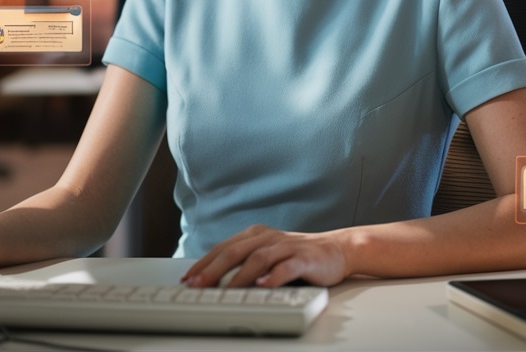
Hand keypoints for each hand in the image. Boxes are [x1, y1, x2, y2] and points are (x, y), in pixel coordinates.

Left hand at [181, 224, 351, 288]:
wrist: (338, 250)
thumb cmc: (299, 256)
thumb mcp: (268, 255)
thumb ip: (245, 262)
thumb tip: (214, 281)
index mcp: (256, 235)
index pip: (223, 248)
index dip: (203, 263)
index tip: (187, 279)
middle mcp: (268, 238)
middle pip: (234, 252)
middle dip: (212, 269)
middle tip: (196, 285)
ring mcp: (286, 247)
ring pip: (257, 259)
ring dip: (238, 276)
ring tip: (224, 290)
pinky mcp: (304, 259)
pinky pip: (286, 267)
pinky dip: (273, 277)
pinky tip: (263, 286)